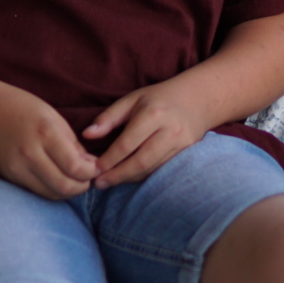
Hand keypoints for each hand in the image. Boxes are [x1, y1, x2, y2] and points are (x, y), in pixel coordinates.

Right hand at [0, 85, 98, 199]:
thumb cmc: (20, 106)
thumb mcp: (53, 116)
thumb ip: (73, 143)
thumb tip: (90, 166)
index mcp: (45, 133)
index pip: (76, 168)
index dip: (91, 172)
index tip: (94, 166)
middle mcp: (30, 153)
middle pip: (66, 186)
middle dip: (83, 186)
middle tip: (87, 177)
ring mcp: (17, 167)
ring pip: (52, 193)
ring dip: (68, 191)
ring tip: (73, 179)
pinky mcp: (9, 175)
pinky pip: (37, 191)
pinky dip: (52, 189)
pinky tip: (56, 177)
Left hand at [84, 81, 212, 188]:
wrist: (197, 100)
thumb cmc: (157, 99)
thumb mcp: (131, 100)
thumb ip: (108, 118)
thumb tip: (86, 134)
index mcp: (153, 114)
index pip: (127, 144)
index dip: (109, 159)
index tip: (95, 168)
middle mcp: (170, 131)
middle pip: (141, 161)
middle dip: (118, 175)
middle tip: (100, 183)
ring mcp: (182, 145)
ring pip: (152, 169)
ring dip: (130, 178)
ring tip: (110, 182)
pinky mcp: (188, 155)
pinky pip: (162, 170)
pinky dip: (144, 176)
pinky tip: (130, 177)